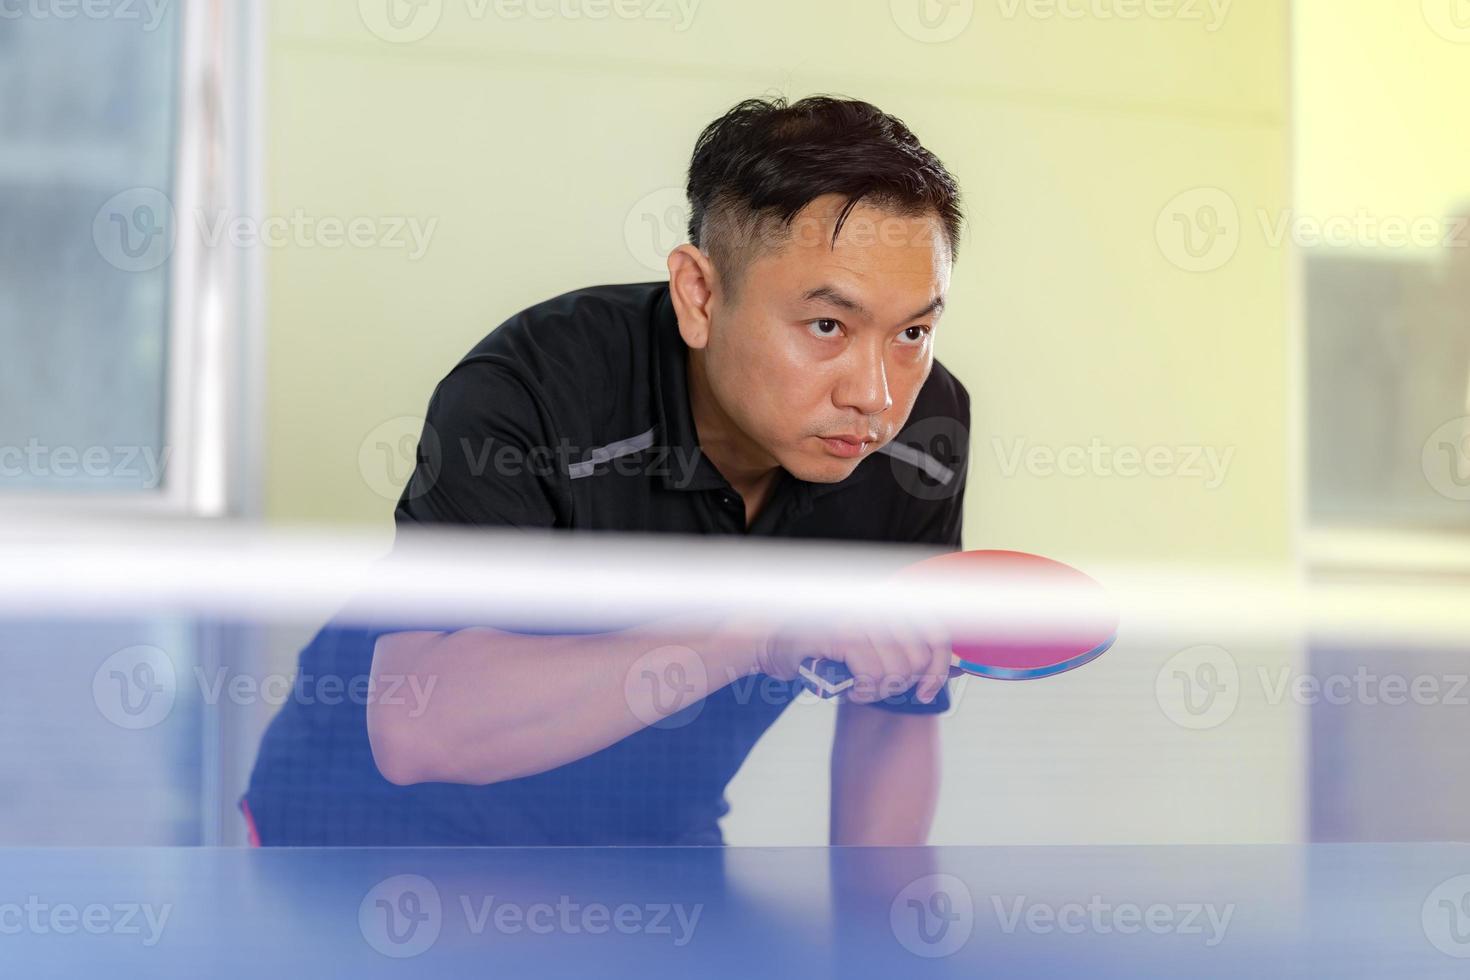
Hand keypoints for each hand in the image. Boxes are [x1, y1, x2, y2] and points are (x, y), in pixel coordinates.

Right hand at [754, 615, 952, 703]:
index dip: (939, 667)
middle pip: (918, 658)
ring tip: (857, 688)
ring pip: (897, 670)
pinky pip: (872, 673)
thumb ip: (903, 651)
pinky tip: (848, 688)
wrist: (766, 643)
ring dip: (878, 691)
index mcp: (888, 602)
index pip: (935, 633)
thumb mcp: (867, 646)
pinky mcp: (841, 633)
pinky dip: (863, 690)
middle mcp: (877, 604)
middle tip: (873, 688)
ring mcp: (859, 616)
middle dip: (900, 685)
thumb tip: (957, 669)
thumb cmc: (820, 650)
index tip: (926, 692)